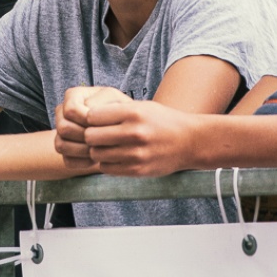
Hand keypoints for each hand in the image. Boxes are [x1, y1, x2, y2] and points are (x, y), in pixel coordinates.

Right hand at [55, 87, 128, 167]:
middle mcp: (62, 112)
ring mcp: (60, 132)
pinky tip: (97, 159)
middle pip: (63, 128)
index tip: (106, 124)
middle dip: (85, 136)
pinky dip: (82, 162)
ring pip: (61, 145)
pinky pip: (67, 160)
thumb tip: (89, 114)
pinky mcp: (65, 150)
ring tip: (101, 150)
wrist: (121, 128)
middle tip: (104, 140)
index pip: (71, 110)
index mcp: (73, 96)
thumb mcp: (117, 101)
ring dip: (83, 150)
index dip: (87, 120)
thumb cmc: (120, 111)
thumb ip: (105, 102)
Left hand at [69, 96, 196, 177]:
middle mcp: (134, 133)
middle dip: (90, 136)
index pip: (92, 116)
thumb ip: (116, 110)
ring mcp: (136, 154)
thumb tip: (86, 115)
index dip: (90, 118)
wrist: (190, 142)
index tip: (95, 120)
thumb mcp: (142, 107)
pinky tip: (115, 156)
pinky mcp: (137, 170)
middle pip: (91, 136)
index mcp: (134, 113)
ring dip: (97, 150)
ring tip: (106, 146)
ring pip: (96, 154)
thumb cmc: (163, 121)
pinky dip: (106, 163)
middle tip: (97, 135)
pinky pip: (107, 168)